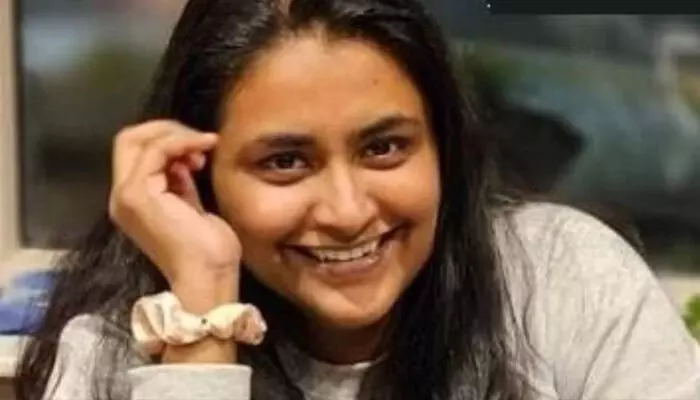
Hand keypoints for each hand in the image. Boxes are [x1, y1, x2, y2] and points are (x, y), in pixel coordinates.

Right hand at [109, 120, 241, 310]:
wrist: (208, 276)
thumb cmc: (209, 251)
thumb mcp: (192, 208)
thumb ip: (181, 183)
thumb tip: (183, 160)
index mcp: (133, 202)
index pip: (135, 151)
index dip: (167, 140)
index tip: (200, 152)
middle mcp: (121, 197)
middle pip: (128, 138)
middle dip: (167, 129)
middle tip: (200, 141)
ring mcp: (125, 196)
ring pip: (137, 138)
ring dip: (178, 135)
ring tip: (205, 149)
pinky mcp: (137, 195)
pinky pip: (155, 151)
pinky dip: (182, 141)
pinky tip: (204, 148)